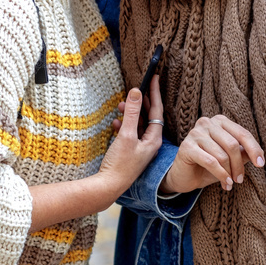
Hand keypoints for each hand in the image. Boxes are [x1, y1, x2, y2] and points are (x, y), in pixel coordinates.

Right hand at [99, 74, 163, 197]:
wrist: (108, 186)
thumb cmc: (120, 164)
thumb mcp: (126, 135)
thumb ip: (131, 112)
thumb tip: (136, 92)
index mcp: (154, 139)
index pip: (157, 110)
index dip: (155, 93)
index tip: (155, 78)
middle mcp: (150, 142)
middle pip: (148, 116)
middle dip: (140, 102)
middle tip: (136, 88)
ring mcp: (140, 147)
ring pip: (137, 123)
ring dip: (129, 113)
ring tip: (120, 105)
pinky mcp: (130, 151)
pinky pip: (128, 132)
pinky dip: (122, 125)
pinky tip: (114, 122)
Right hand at [161, 115, 264, 194]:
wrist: (185, 176)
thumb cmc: (209, 166)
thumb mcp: (229, 160)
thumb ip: (242, 154)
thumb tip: (259, 156)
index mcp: (220, 121)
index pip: (242, 133)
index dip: (254, 149)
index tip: (261, 164)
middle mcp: (207, 123)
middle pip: (233, 144)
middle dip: (239, 165)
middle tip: (240, 180)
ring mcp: (195, 133)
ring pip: (222, 155)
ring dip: (229, 173)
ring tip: (230, 184)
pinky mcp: (186, 147)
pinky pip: (211, 162)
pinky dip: (221, 175)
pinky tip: (225, 184)